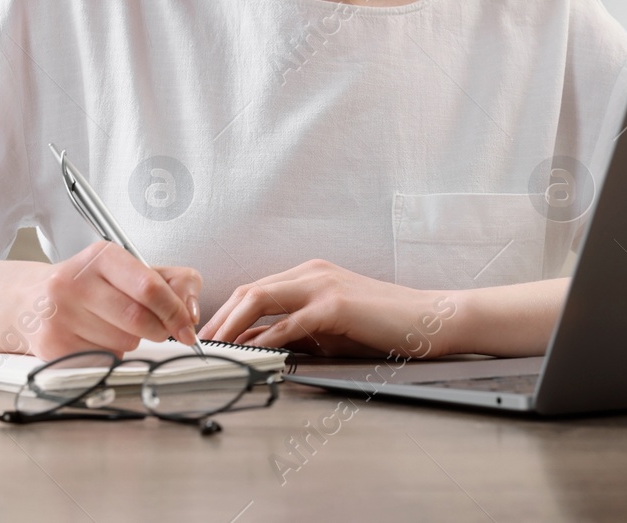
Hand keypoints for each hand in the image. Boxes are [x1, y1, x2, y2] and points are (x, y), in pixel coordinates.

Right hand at [17, 240, 202, 359]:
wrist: (32, 301)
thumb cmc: (89, 286)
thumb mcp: (130, 271)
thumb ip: (172, 282)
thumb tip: (191, 311)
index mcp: (101, 256)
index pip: (149, 286)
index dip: (175, 311)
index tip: (186, 327)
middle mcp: (75, 282)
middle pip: (138, 319)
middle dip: (156, 330)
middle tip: (155, 329)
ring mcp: (60, 315)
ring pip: (122, 343)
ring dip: (130, 343)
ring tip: (112, 327)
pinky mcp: (52, 345)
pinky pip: (103, 361)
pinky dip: (109, 356)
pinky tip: (95, 340)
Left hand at [200, 259, 458, 358]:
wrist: (430, 319)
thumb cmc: (383, 326)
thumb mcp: (330, 329)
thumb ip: (295, 333)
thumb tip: (257, 346)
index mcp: (309, 274)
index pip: (254, 291)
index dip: (225, 315)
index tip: (206, 339)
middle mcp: (311, 272)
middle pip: (249, 291)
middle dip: (218, 320)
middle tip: (196, 347)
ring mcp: (322, 285)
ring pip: (260, 300)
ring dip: (232, 327)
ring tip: (213, 350)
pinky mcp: (335, 305)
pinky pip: (290, 323)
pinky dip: (266, 340)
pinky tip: (251, 354)